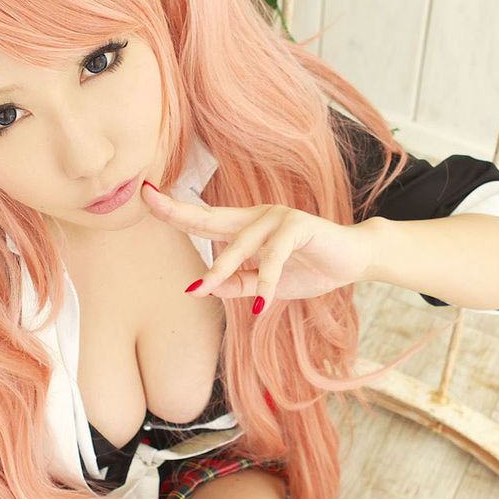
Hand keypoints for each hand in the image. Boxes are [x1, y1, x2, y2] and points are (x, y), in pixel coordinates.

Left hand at [141, 180, 373, 308]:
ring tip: (204, 288)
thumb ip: (236, 285)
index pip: (203, 218)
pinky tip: (262, 301)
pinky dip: (265, 279)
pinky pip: (273, 255)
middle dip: (179, 210)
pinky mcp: (298, 226)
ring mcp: (278, 218)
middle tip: (151, 201)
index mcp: (245, 227)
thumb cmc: (309, 269)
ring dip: (222, 267)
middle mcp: (257, 216)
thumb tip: (203, 288)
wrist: (353, 261)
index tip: (146, 197)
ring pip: (240, 243)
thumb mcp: (265, 284)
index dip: (175, 210)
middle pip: (210, 215)